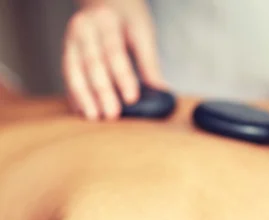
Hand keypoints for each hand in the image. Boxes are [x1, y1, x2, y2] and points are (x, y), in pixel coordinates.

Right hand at [62, 4, 164, 119]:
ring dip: (83, 96)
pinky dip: (74, 94)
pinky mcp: (66, 52)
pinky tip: (82, 110)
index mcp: (106, 21)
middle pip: (92, 63)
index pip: (115, 52)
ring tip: (94, 117)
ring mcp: (71, 39)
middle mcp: (84, 28)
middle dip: (102, 91)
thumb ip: (148, 62)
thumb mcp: (142, 33)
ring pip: (73, 70)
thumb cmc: (128, 19)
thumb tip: (160, 92)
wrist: (106, 1)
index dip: (123, 77)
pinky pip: (67, 75)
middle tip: (112, 115)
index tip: (132, 99)